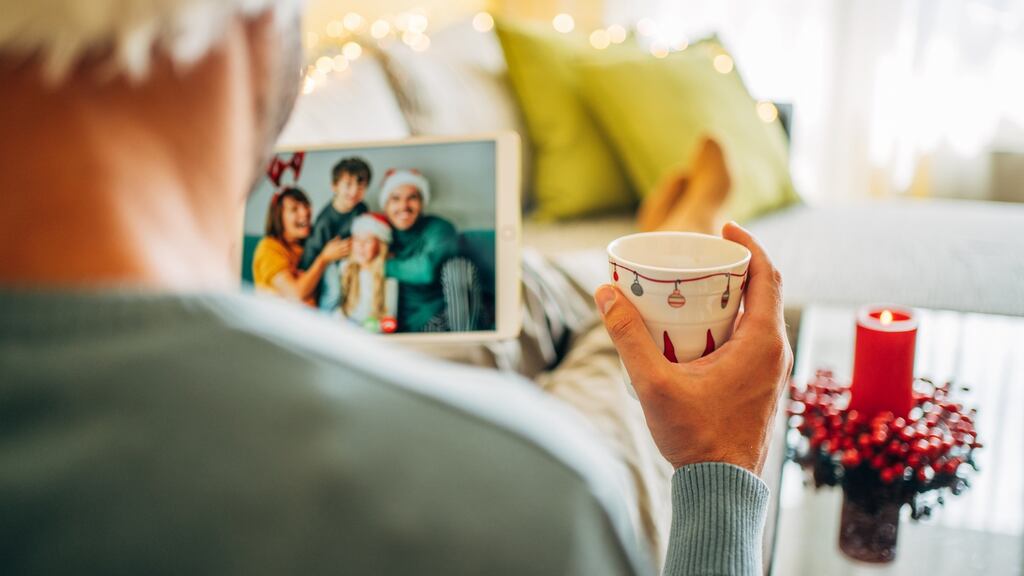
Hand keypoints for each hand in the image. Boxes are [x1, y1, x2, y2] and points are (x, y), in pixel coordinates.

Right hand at [321, 237, 350, 261]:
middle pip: (347, 245)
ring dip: (351, 248)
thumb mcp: (329, 243)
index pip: (344, 241)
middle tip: (354, 242)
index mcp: (336, 245)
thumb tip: (338, 236)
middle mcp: (339, 249)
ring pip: (348, 250)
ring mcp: (340, 253)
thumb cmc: (327, 250)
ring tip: (353, 246)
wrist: (325, 258)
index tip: (351, 238)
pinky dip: (349, 253)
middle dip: (351, 243)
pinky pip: (346, 255)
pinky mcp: (341, 257)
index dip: (348, 239)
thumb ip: (334, 240)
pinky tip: (351, 251)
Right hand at [595, 222, 791, 474]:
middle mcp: (775, 352)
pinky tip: (699, 332)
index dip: (747, 244)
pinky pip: (753, 341)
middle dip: (733, 269)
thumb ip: (628, 336)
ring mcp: (772, 372)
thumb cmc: (696, 439)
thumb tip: (606, 292)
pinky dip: (732, 325)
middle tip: (699, 258)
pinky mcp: (762, 388)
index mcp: (762, 342)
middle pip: (763, 293)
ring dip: (732, 299)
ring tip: (694, 290)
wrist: (722, 491)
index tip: (724, 228)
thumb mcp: (653, 383)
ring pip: (758, 319)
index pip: (767, 274)